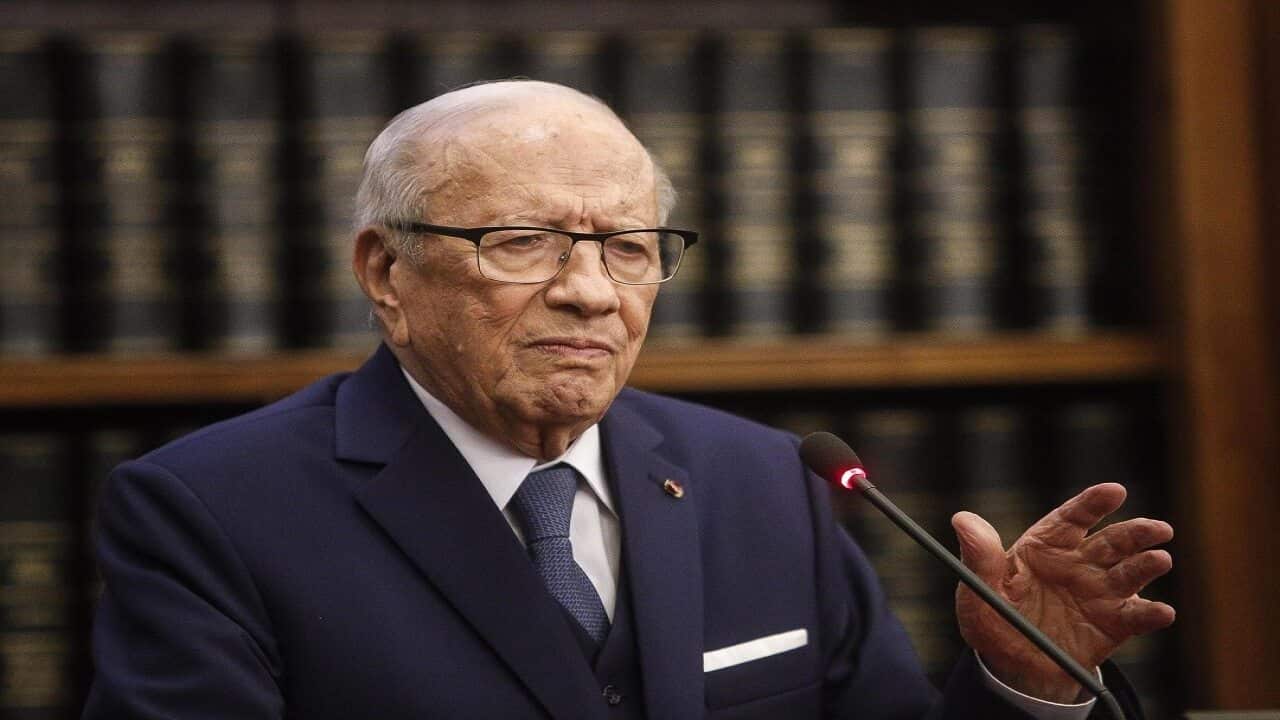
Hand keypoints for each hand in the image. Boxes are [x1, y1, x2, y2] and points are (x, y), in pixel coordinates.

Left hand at [952, 483, 1174, 702]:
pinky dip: (1152, 613)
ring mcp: (1099, 592)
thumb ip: (979, 556)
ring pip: (1131, 572)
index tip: (1114, 491)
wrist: (1011, 665)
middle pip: (1112, 541)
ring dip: (1147, 565)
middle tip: (1157, 528)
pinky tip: (1161, 611)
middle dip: (1136, 532)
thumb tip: (961, 518)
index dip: (1093, 503)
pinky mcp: (1113, 624)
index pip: (1072, 518)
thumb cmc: (993, 618)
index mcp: (1046, 546)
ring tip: (1159, 559)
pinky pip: (1136, 616)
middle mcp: (1079, 564)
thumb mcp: (978, 588)